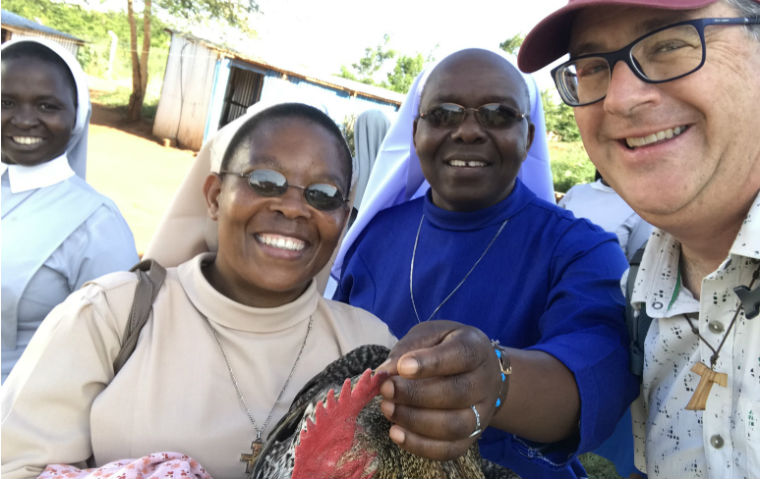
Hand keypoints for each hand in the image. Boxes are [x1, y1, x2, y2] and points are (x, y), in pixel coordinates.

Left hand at [375, 320, 501, 459]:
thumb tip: (385, 372)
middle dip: (416, 394)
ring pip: (453, 426)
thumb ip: (409, 348)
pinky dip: (420, 446)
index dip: (431, 363)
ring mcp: (481, 413)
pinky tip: (396, 433)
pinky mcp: (470, 437)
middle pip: (457, 394)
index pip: (461, 356)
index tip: (402, 367)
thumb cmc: (446, 348)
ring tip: (387, 408)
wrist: (478, 371)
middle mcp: (484, 383)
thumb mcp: (431, 334)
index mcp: (476, 349)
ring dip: (415, 421)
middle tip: (386, 390)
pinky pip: (449, 450)